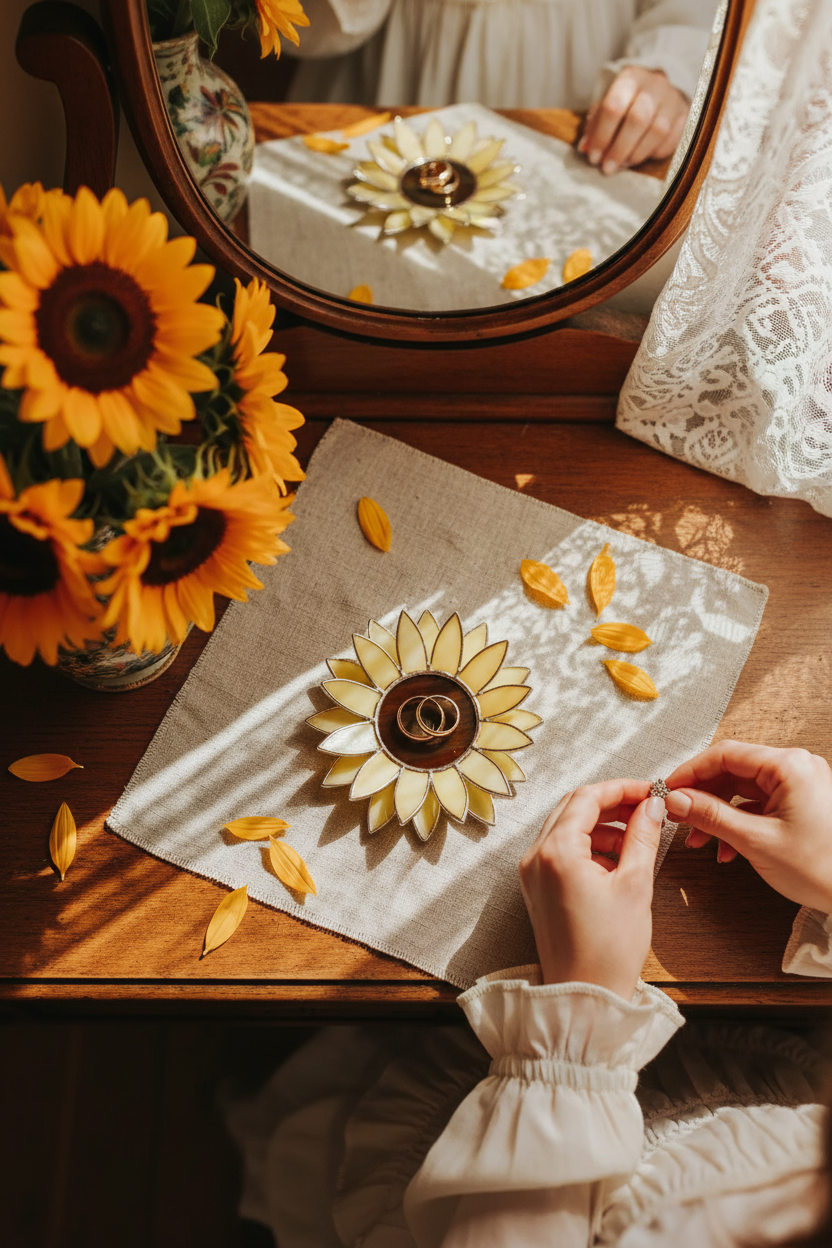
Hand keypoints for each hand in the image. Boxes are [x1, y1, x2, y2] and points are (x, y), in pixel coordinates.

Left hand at [519, 780, 664, 999]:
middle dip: (611, 803)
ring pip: (566, 827)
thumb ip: (642, 836)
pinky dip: (588, 845)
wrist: (584, 998)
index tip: (651, 791)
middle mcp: (535, 857)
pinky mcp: (537, 888)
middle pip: (573, 808)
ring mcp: (532, 873)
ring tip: (637, 835)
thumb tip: (653, 806)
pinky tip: (617, 858)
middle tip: (647, 807)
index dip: (622, 788)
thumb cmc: (609, 950)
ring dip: (601, 824)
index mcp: (556, 852)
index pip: (587, 798)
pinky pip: (561, 850)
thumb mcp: (634, 885)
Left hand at [578, 66, 688, 173]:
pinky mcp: (686, 116)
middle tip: (608, 168)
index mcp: (630, 78)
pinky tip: (643, 156)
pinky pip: (672, 140)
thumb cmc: (628, 101)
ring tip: (624, 164)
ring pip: (657, 131)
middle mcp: (655, 85)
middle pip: (637, 120)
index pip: (614, 107)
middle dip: (619, 149)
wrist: (660, 89)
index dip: (602, 136)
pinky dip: (655, 153)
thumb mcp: (607, 106)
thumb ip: (595, 126)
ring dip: (637, 154)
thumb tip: (586, 149)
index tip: (594, 158)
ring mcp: (673, 100)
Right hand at [665, 741, 831, 911]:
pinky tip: (725, 848)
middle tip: (678, 817)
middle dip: (702, 798)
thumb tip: (677, 800)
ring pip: (742, 791)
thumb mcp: (756, 841)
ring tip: (699, 841)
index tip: (668, 790)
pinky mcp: (801, 803)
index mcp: (789, 767)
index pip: (725, 754)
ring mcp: (800, 786)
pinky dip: (738, 823)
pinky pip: (758, 804)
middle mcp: (796, 769)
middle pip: (732, 772)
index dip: (690, 772)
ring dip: (717, 815)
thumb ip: (711, 816)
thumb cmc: (823, 869)